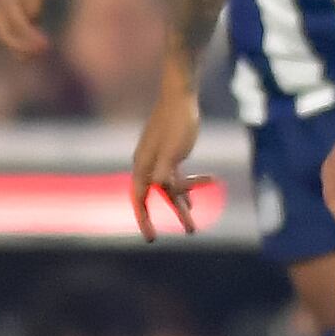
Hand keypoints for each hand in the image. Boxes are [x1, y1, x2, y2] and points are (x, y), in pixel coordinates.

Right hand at [129, 89, 213, 240]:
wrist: (180, 97)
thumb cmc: (177, 122)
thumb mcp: (174, 148)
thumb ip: (165, 169)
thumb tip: (161, 186)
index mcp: (143, 166)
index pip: (139, 199)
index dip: (144, 220)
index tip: (152, 238)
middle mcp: (147, 165)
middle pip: (157, 196)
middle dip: (174, 215)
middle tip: (190, 232)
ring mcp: (158, 159)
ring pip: (169, 188)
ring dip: (182, 204)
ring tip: (193, 223)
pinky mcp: (170, 153)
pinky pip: (176, 177)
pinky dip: (186, 187)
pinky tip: (195, 198)